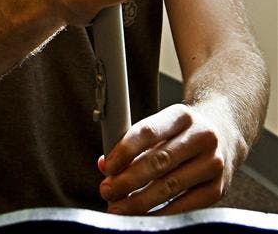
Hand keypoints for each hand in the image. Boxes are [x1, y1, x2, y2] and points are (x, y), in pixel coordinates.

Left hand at [98, 103, 233, 213]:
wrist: (225, 132)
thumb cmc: (183, 131)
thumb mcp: (163, 125)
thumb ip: (135, 143)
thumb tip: (106, 166)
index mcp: (181, 115)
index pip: (148, 131)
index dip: (124, 151)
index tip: (107, 167)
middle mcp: (201, 137)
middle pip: (158, 162)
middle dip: (127, 180)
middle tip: (107, 191)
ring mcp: (213, 163)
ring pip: (170, 186)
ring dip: (139, 201)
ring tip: (118, 207)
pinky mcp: (219, 189)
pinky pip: (185, 206)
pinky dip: (161, 213)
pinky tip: (143, 216)